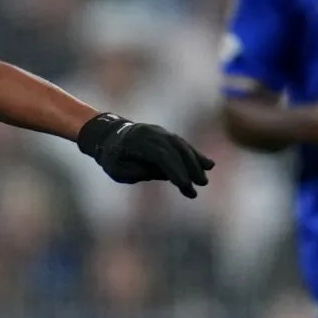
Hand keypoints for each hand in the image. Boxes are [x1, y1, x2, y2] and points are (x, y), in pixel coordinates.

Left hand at [77, 113, 215, 197]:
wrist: (110, 136)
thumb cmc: (112, 157)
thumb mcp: (117, 169)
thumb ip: (137, 172)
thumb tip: (162, 174)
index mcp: (138, 142)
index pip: (161, 155)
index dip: (174, 169)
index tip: (185, 184)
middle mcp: (153, 133)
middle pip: (175, 149)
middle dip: (190, 167)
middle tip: (201, 184)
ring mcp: (161, 133)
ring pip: (182, 146)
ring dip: (195, 162)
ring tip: (204, 180)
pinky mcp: (167, 136)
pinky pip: (182, 145)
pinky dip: (195, 155)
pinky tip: (208, 165)